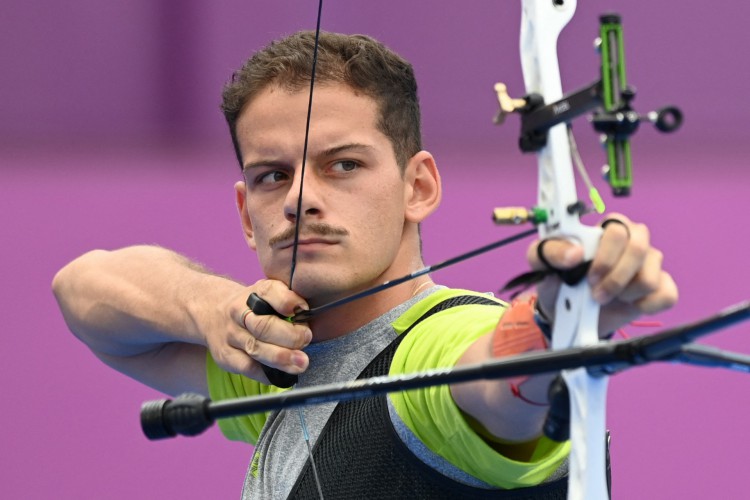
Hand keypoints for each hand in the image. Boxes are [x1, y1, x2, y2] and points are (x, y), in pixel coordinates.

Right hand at [201, 279, 311, 382]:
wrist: (214, 313)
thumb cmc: (253, 306)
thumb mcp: (269, 293)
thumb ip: (289, 299)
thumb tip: (305, 313)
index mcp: (254, 292)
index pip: (269, 291)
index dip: (288, 302)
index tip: (303, 310)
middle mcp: (238, 311)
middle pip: (263, 325)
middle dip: (290, 336)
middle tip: (306, 340)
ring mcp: (230, 335)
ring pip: (255, 348)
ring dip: (281, 358)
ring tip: (300, 363)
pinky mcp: (224, 356)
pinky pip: (247, 367)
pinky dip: (267, 374)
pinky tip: (282, 374)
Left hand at [527, 213, 677, 335]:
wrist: (567, 313)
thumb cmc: (559, 279)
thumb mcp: (542, 262)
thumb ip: (551, 251)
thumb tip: (575, 254)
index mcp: (606, 229)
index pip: (618, 228)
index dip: (605, 256)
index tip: (589, 277)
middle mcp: (633, 240)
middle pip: (640, 249)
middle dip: (616, 278)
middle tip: (596, 294)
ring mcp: (650, 264)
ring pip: (650, 278)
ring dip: (624, 295)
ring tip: (607, 298)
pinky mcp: (661, 287)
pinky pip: (666, 295)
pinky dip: (644, 306)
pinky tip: (627, 304)